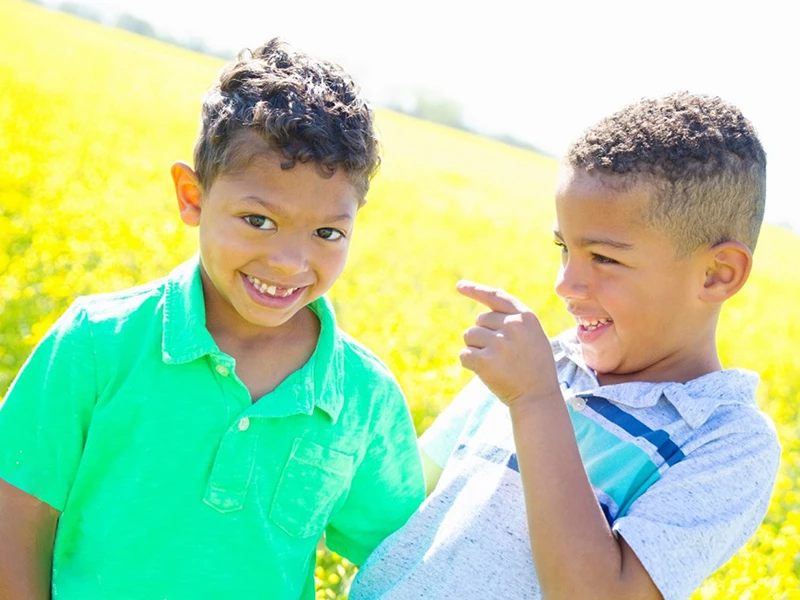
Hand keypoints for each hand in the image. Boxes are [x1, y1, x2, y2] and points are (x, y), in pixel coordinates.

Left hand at [457, 280, 560, 406]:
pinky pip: (464, 354)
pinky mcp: (484, 361)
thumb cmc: (536, 367)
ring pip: (469, 336)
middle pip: (479, 320)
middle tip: (500, 354)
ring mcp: (498, 343)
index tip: (459, 286)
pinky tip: (486, 372)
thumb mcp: (534, 337)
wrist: (538, 397)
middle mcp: (512, 326)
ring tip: (496, 363)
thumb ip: (515, 320)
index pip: (496, 297)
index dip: (476, 290)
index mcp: (525, 317)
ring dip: (476, 348)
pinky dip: (470, 363)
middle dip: (483, 334)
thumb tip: (488, 304)